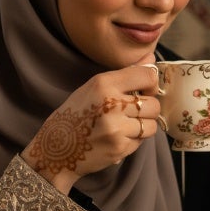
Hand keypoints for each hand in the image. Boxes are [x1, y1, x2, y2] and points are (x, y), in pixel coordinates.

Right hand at [21, 56, 164, 193]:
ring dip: (143, 126)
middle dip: (148, 110)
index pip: (147, 76)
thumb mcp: (93, 87)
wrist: (56, 150)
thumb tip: (151, 60)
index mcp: (104, 83)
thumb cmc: (75, 115)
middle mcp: (112, 104)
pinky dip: (134, 140)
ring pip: (151, 125)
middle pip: (154, 104)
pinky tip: (117, 138)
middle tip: (133, 113)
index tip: (146, 90)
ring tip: (126, 126)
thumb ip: (124, 75)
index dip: (151, 84)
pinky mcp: (119, 148)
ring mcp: (117, 128)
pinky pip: (141, 141)